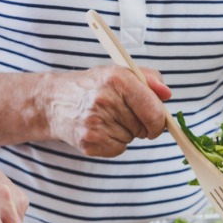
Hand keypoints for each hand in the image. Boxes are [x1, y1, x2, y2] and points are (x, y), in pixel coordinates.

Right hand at [42, 65, 172, 156]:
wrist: (54, 101)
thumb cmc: (94, 86)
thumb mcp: (120, 73)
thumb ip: (149, 79)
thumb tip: (167, 95)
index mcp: (117, 79)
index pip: (154, 111)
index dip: (160, 121)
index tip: (156, 122)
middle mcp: (105, 100)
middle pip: (144, 128)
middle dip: (140, 125)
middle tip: (122, 114)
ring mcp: (95, 122)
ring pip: (131, 139)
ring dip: (125, 132)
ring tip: (106, 119)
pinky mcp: (89, 141)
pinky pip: (119, 149)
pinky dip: (114, 143)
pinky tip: (100, 129)